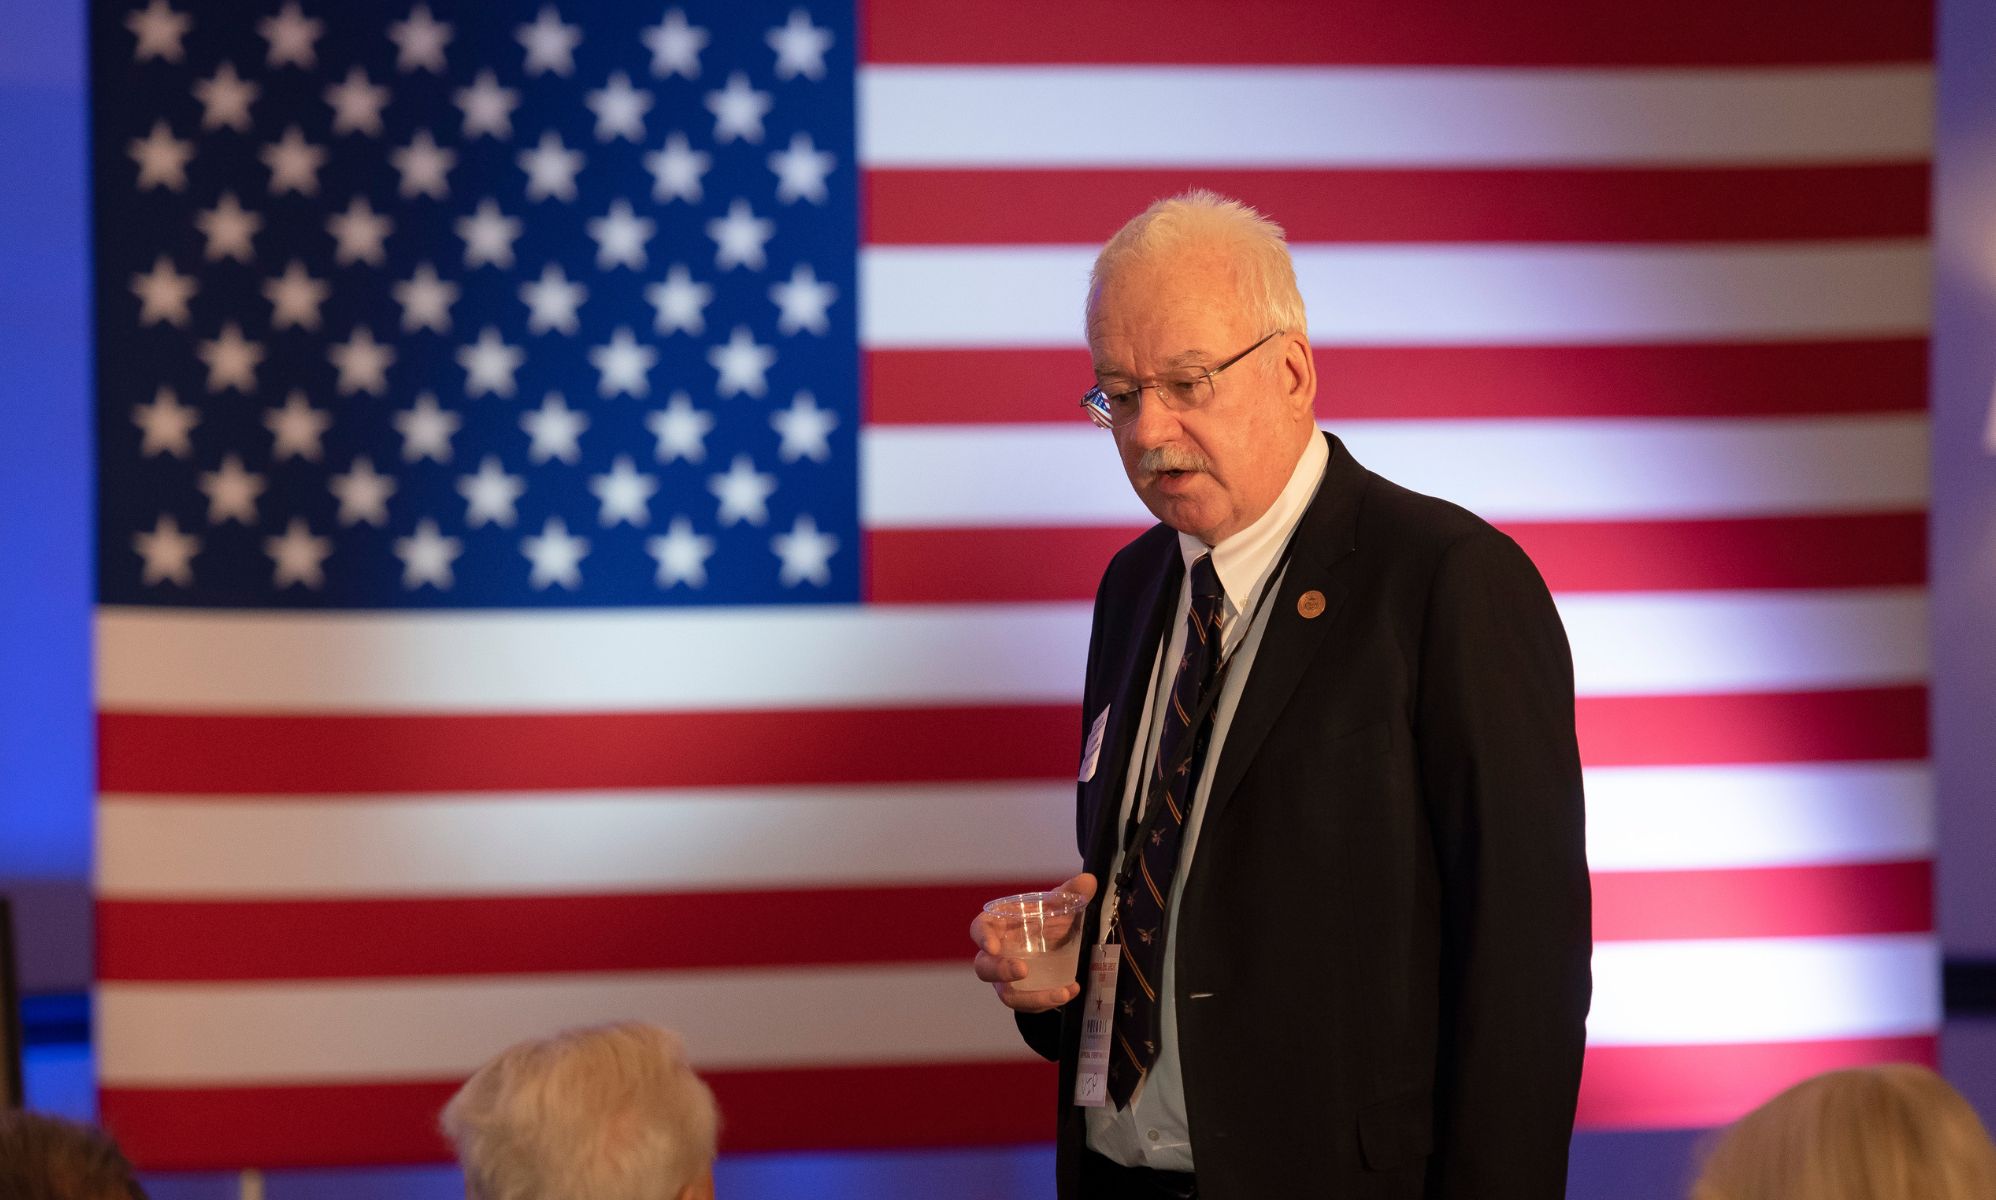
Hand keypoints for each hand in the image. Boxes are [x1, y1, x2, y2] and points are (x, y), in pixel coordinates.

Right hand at [971, 873, 1096, 1011]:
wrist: (1053, 940)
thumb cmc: (1043, 918)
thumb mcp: (1056, 904)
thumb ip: (1070, 893)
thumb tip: (1089, 881)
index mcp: (997, 926)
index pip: (979, 929)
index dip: (982, 938)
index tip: (992, 947)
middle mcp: (996, 955)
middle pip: (984, 968)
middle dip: (1001, 972)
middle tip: (1023, 970)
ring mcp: (1007, 979)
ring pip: (1008, 995)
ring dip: (1032, 998)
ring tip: (1060, 993)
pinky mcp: (1023, 994)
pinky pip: (1030, 1005)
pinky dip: (1050, 1001)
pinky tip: (1072, 989)